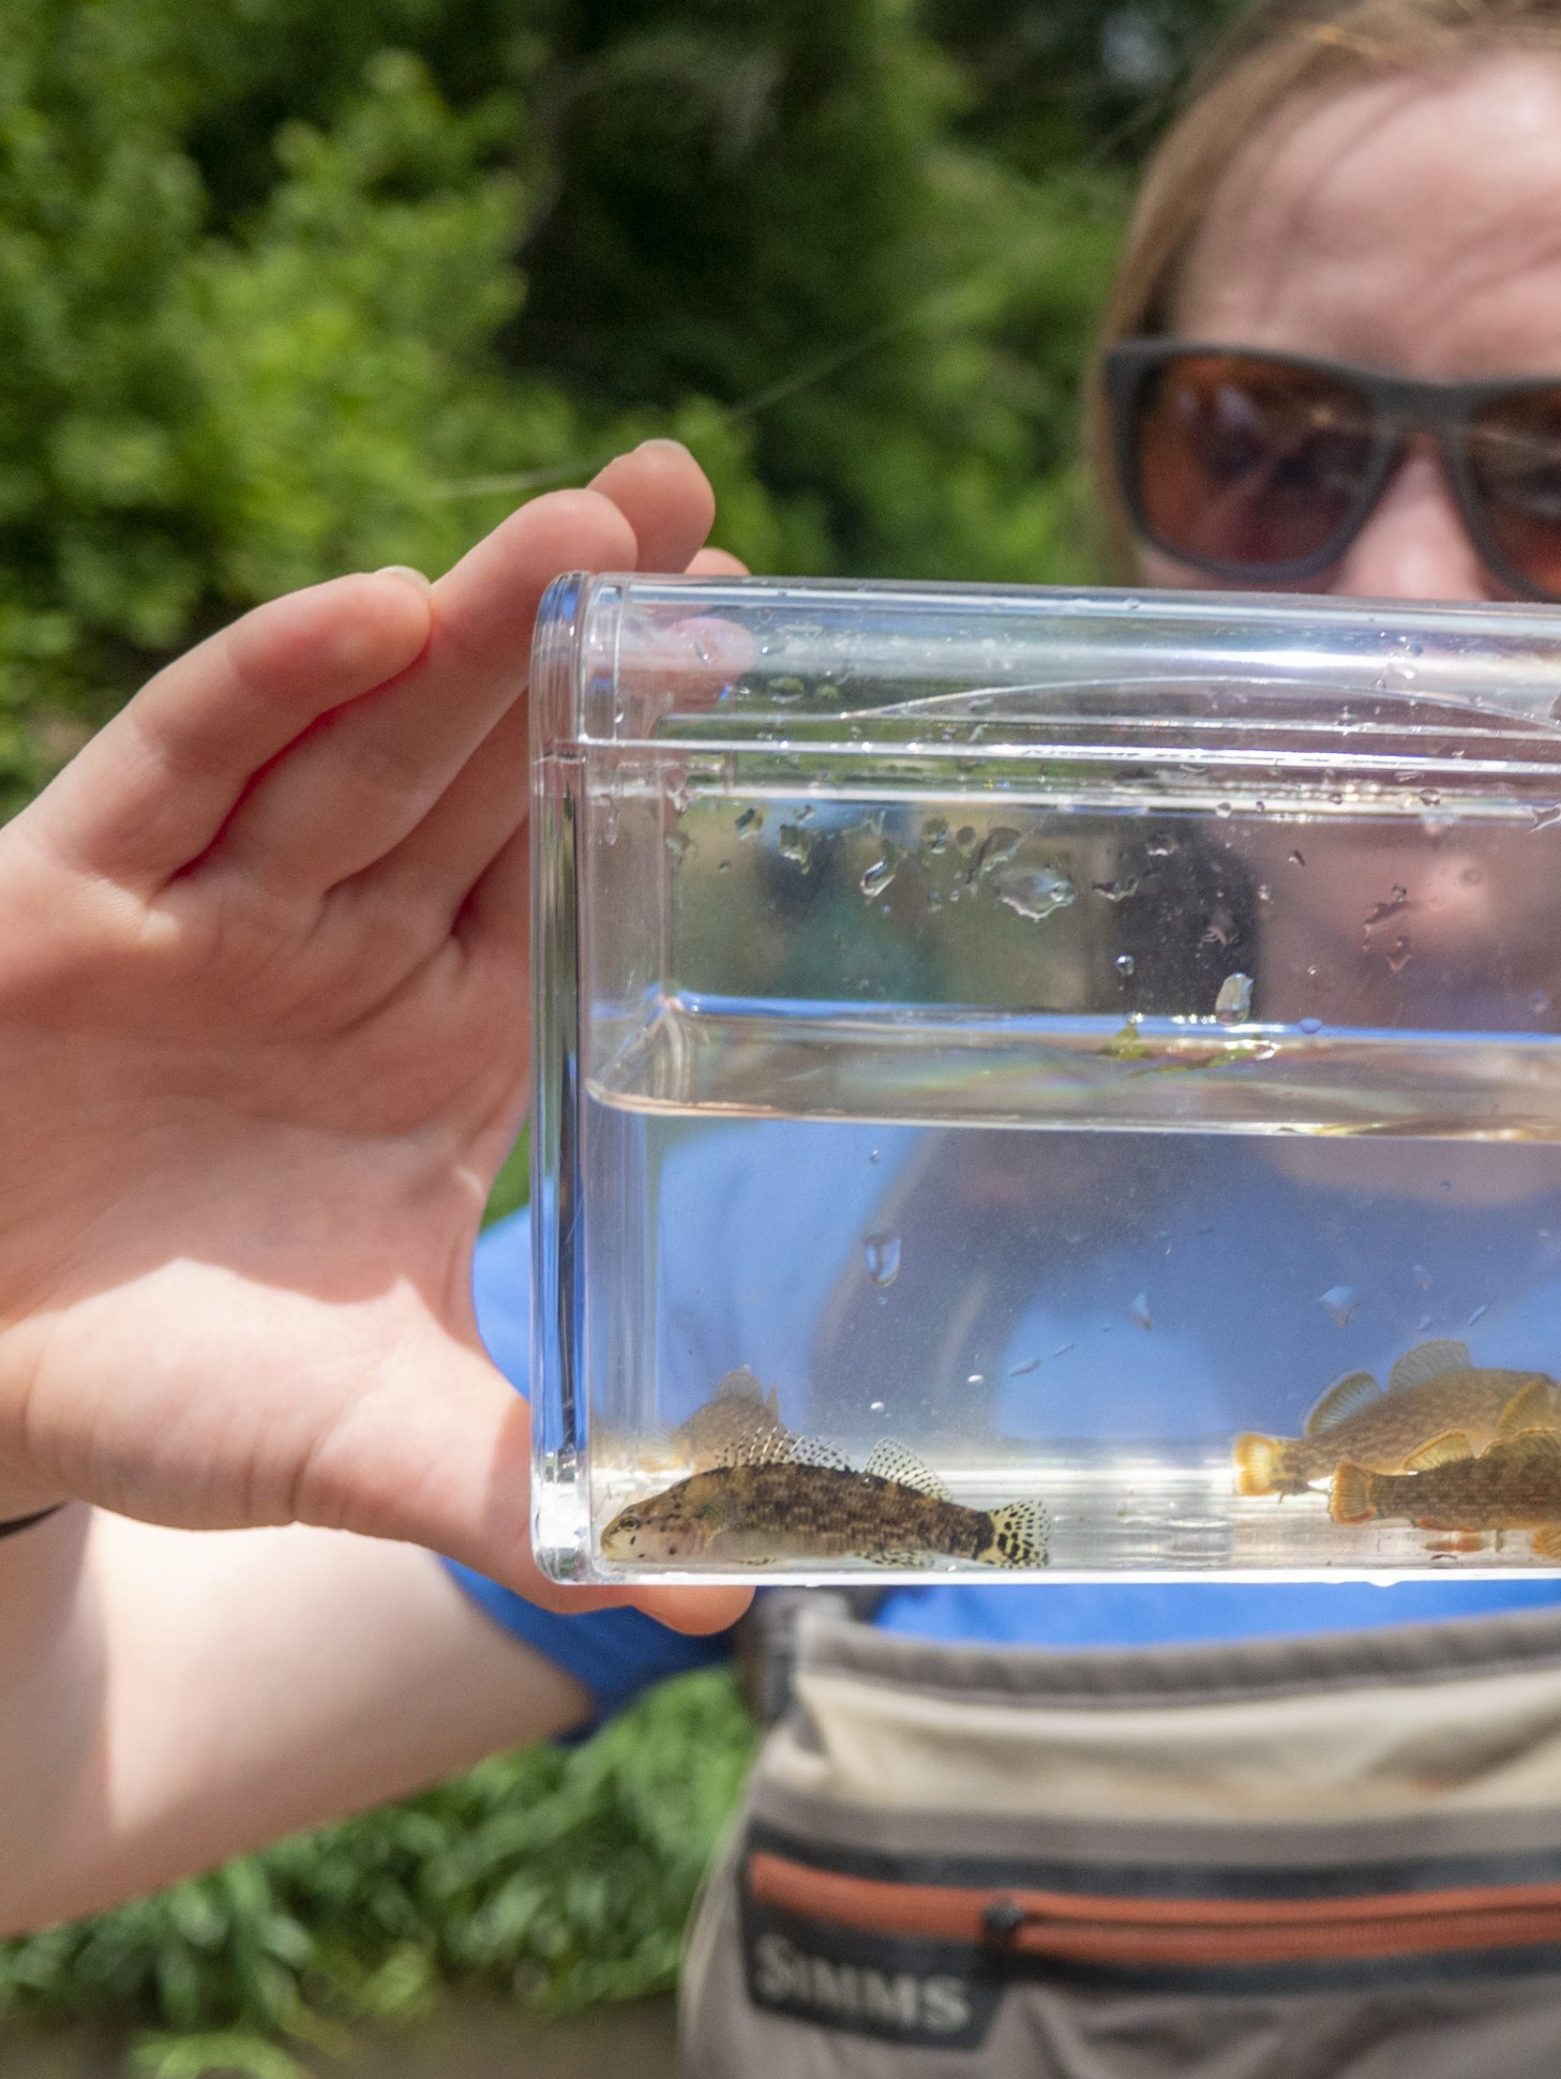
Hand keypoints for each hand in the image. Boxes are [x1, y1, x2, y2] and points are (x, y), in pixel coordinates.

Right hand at [0, 442, 748, 1630]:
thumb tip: (712, 1575)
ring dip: (468, 626)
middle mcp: (341, 950)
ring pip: (359, 740)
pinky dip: (268, 689)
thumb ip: (518, 1484)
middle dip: (580, 633)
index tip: (758, 650)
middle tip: (697, 504)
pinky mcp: (66, 902)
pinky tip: (375, 612)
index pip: (568, 869)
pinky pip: (178, 769)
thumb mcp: (360, 1442)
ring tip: (595, 519)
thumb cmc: (167, 1393)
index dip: (653, 762)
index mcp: (443, 1039)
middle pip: (482, 763)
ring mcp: (210, 914)